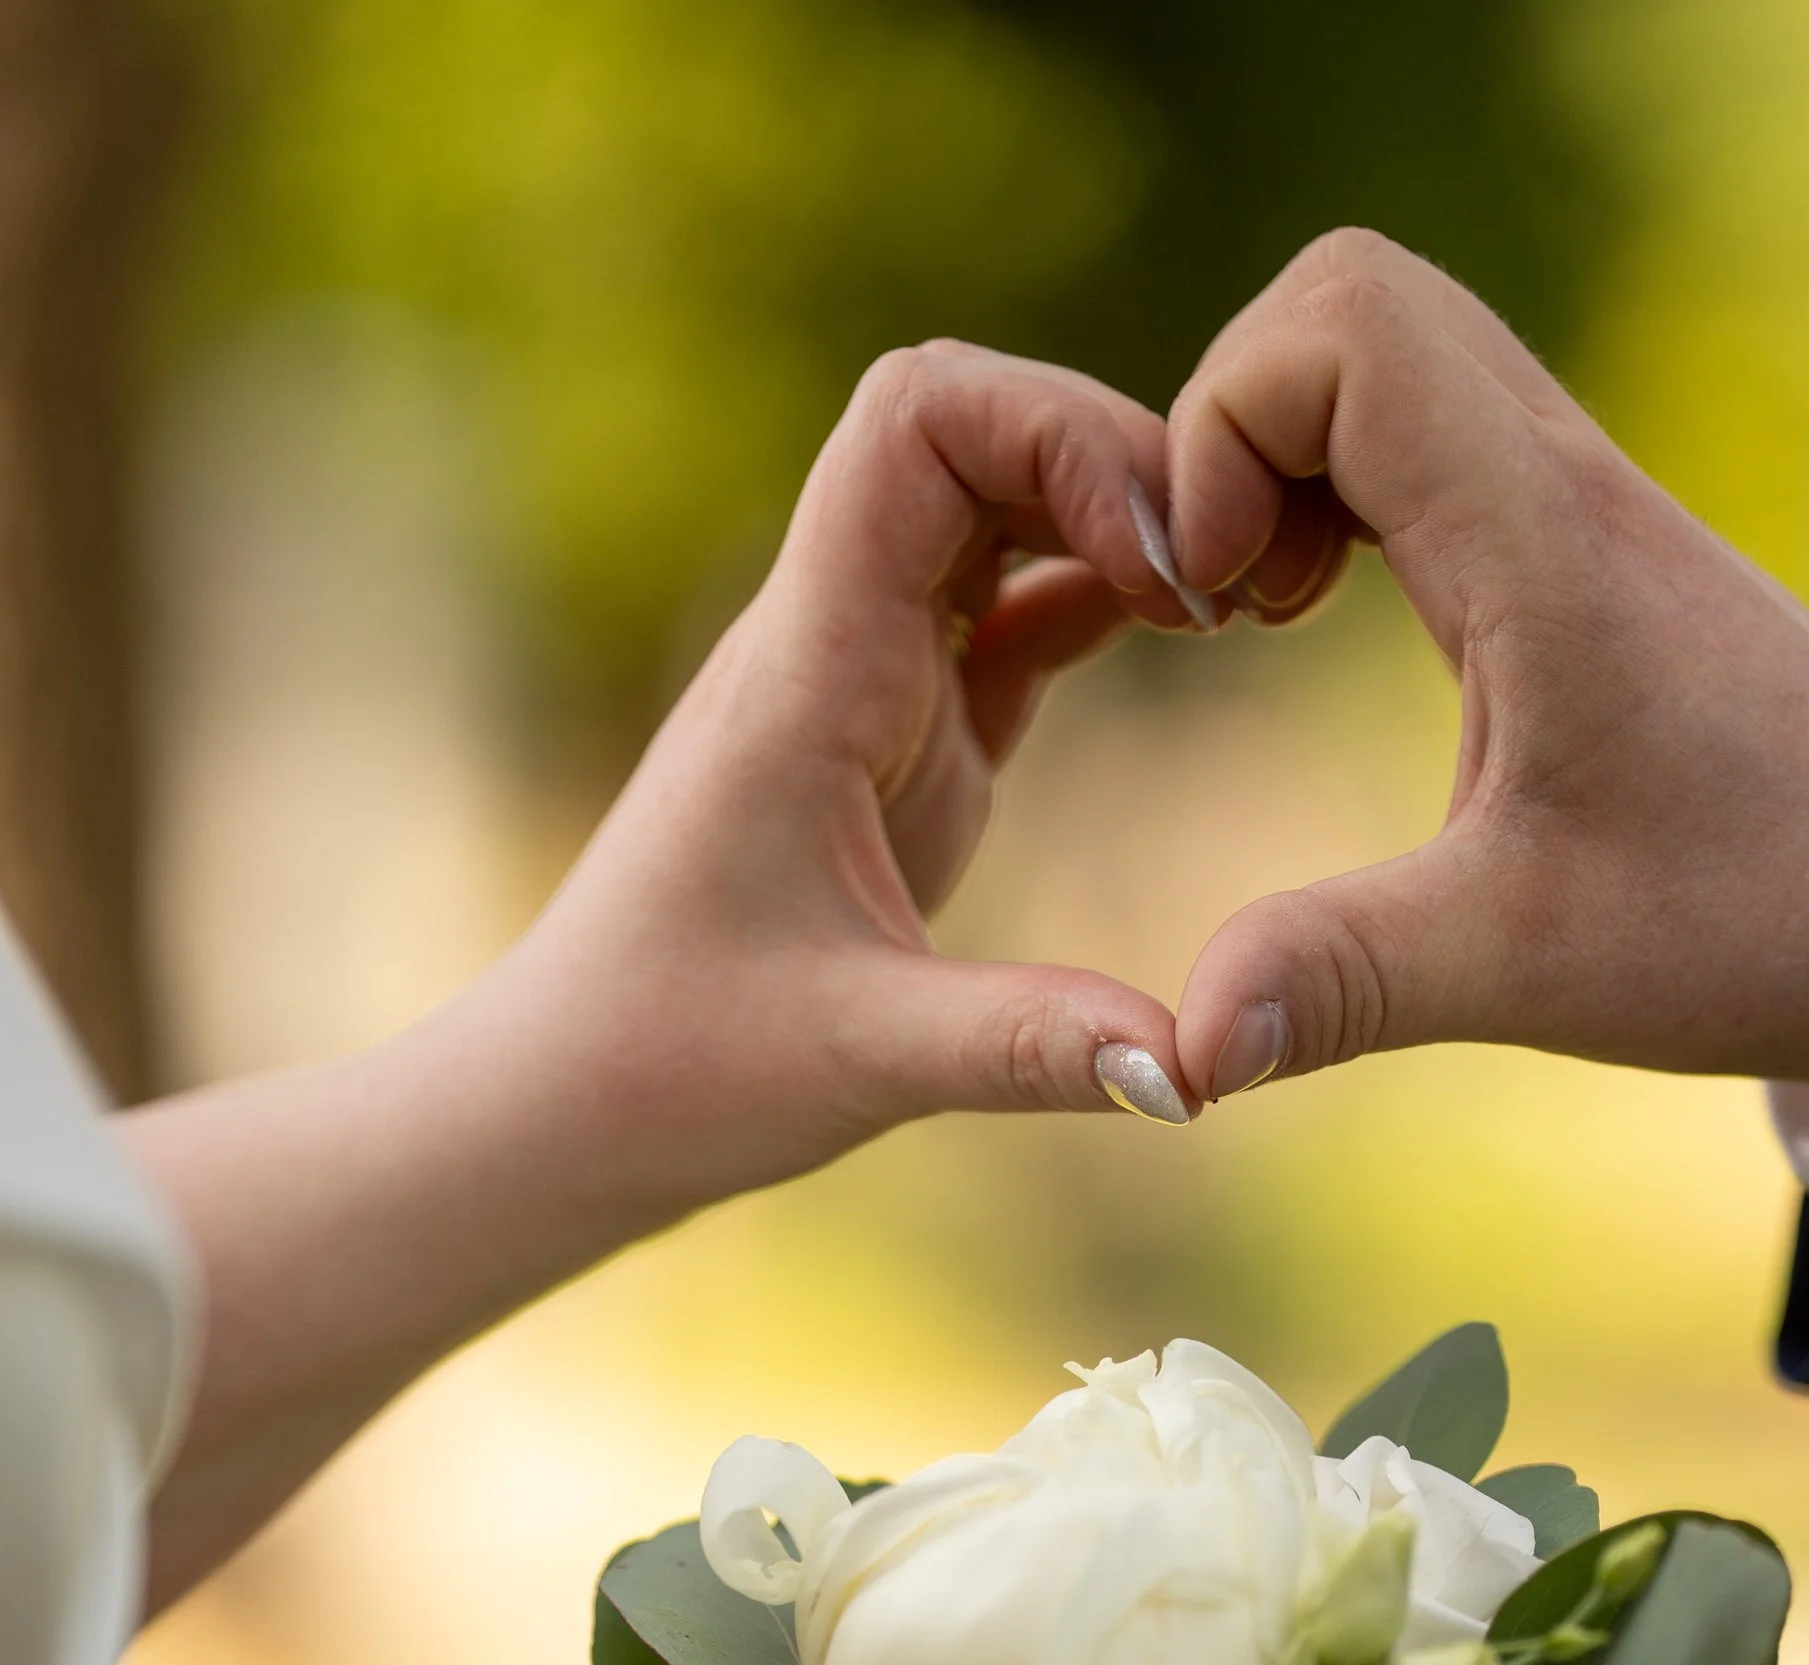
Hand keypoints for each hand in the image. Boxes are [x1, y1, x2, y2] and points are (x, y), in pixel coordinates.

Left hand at [489, 336, 1210, 1207]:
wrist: (571, 1100)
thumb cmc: (672, 1065)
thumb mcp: (861, 1060)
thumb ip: (1028, 1046)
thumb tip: (1194, 1071)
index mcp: (808, 664)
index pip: (917, 419)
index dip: (1055, 431)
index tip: (1163, 560)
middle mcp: (834, 638)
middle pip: (977, 428)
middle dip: (1117, 461)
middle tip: (1237, 583)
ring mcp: (870, 680)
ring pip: (1000, 504)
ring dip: (1117, 518)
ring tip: (1237, 605)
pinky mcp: (906, 739)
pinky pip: (1014, 607)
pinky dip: (1104, 596)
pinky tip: (1190, 641)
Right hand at [1159, 233, 1808, 1107]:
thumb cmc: (1749, 919)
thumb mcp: (1522, 968)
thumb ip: (1340, 981)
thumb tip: (1182, 1055)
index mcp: (1540, 546)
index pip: (1344, 331)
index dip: (1225, 428)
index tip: (1218, 606)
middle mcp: (1558, 480)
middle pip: (1347, 297)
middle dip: (1235, 426)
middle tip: (1228, 603)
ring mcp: (1573, 493)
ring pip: (1384, 343)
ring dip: (1284, 452)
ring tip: (1267, 610)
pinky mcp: (1576, 536)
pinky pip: (1422, 416)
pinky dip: (1338, 480)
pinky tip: (1325, 611)